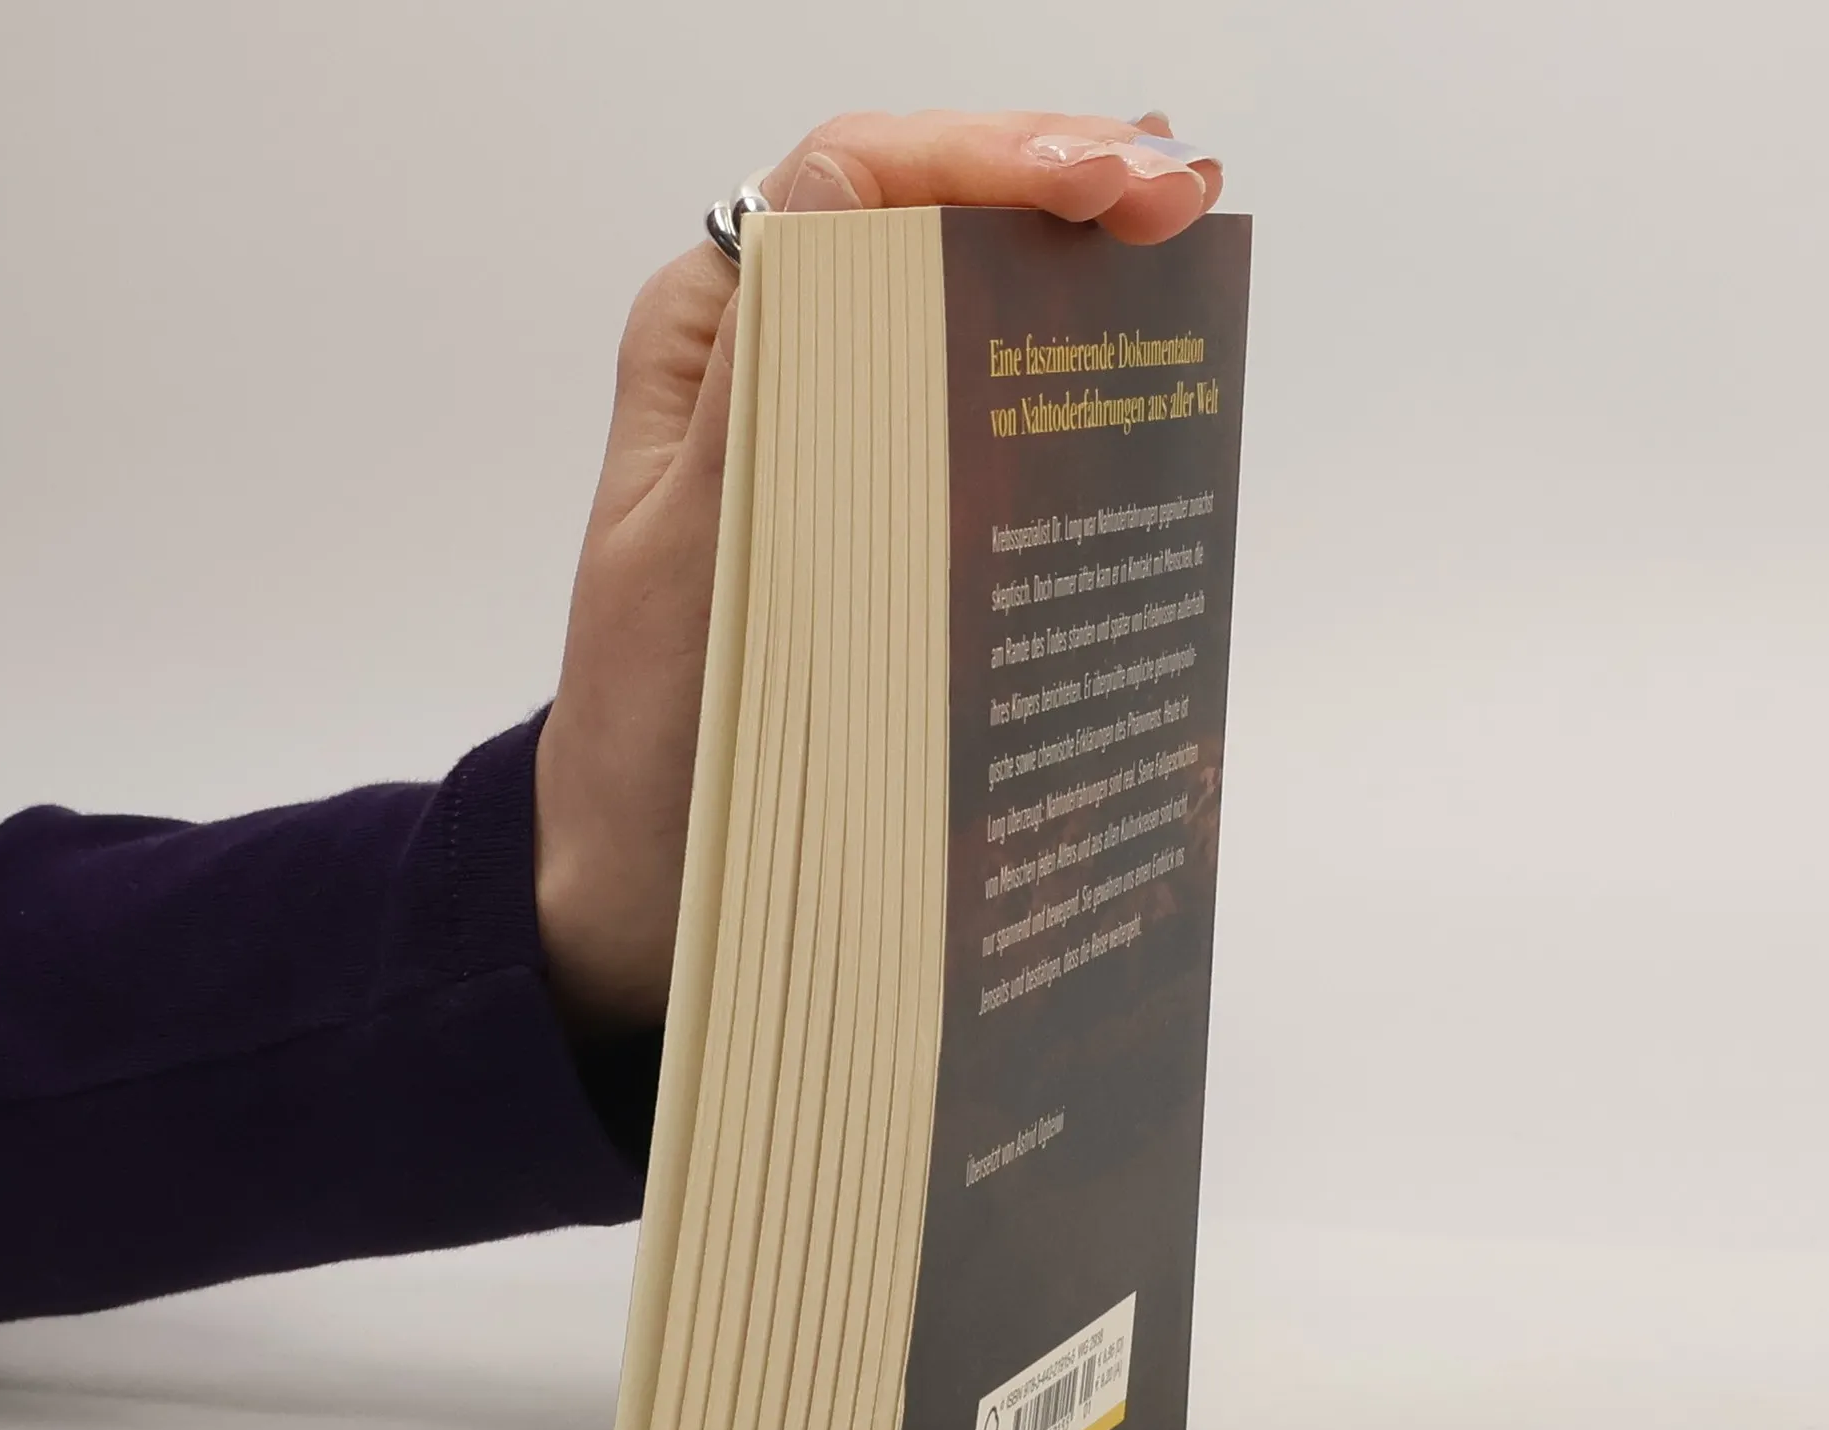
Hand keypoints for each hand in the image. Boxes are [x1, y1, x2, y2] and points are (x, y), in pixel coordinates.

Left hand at [534, 110, 1222, 1031]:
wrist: (654, 871)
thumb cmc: (652, 734)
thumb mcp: (689, 557)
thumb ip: (758, 380)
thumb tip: (839, 181)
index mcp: (711, 341)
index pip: (856, 184)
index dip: (991, 159)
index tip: (1107, 184)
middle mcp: (773, 366)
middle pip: (925, 225)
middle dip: (1055, 190)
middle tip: (1176, 197)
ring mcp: (833, 433)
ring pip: (961, 308)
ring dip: (1068, 270)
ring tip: (1174, 246)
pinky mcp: (879, 508)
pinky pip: (971, 411)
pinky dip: (1052, 379)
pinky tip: (1124, 361)